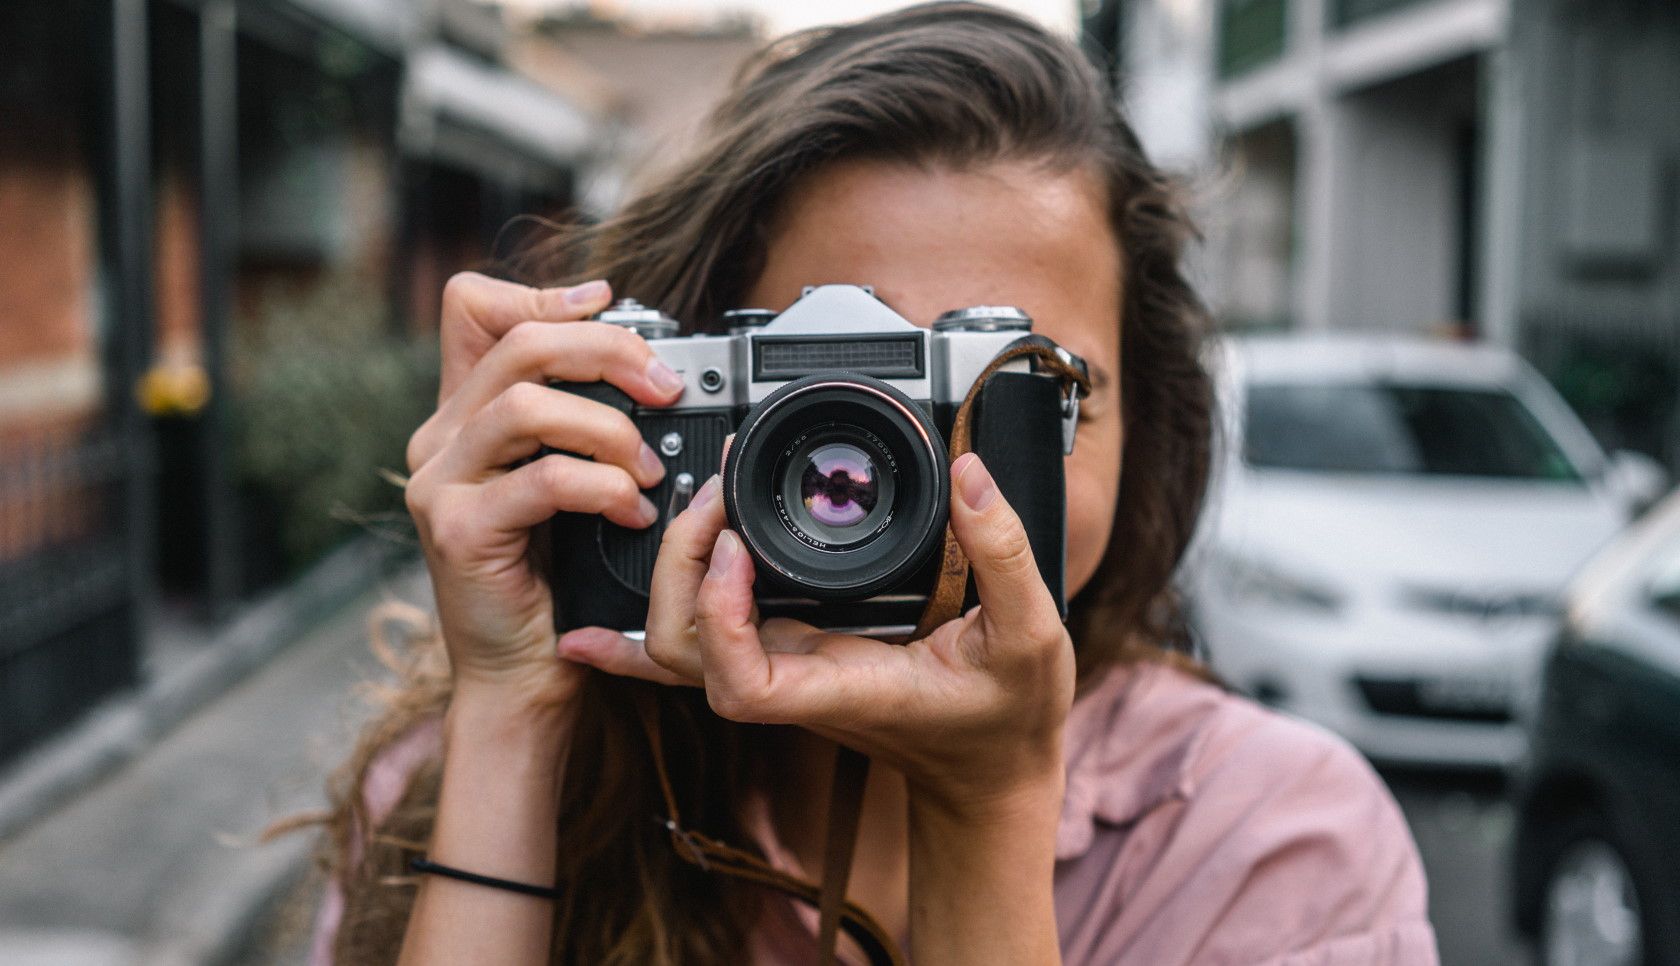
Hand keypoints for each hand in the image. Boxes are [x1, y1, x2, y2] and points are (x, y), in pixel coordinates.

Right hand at [402, 273, 687, 711]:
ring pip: (528, 405)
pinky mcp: (460, 530)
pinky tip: (632, 512)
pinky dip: (603, 488)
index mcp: (462, 414)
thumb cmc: (555, 579)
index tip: (610, 303)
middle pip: (519, 343)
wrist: (521, 672)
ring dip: (610, 429)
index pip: (473, 307)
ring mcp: (440, 484)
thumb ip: (582, 422)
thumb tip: (649, 364)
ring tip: (649, 469)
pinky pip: (544, 479)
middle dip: (609, 352)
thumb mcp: (568, 483)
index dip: (542, 293)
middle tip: (666, 387)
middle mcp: (439, 439)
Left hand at [558, 453, 1075, 814]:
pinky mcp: (785, 653)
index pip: (741, 681)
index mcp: (842, 686)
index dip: (719, 615)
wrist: (990, 769)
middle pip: (683, 651)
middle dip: (680, 567)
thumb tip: (971, 474)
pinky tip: (595, 621)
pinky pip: (699, 643)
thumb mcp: (1033, 635)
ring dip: (669, 572)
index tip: (739, 547)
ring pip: (676, 647)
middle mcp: (795, 682)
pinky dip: (641, 632)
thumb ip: (1006, 554)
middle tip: (721, 492)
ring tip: (702, 500)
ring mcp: (782, 669)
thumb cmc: (1007, 717)